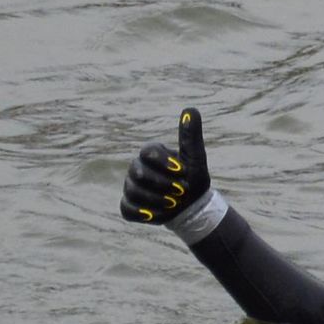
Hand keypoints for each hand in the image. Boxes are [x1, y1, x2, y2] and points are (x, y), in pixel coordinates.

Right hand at [121, 108, 212, 223]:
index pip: (148, 151)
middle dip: (161, 184)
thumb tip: (191, 109)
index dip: (164, 163)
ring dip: (157, 200)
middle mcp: (137, 168)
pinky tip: (159, 215)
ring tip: (174, 204)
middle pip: (138, 173)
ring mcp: (130, 187)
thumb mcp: (196, 157)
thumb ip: (191, 136)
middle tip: (181, 192)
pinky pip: (127, 209)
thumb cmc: (193, 179)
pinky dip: (144, 214)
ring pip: (133, 192)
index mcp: (152, 154)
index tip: (182, 171)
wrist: (191, 206)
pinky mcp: (128, 205)